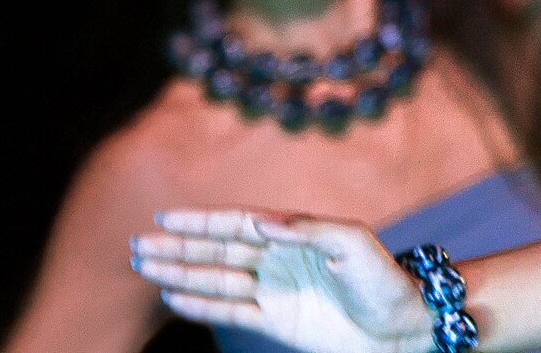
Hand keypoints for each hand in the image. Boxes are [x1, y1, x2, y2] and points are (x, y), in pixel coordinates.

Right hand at [131, 209, 430, 352]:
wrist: (404, 322)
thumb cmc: (384, 277)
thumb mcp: (353, 242)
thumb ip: (307, 229)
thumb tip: (261, 222)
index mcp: (294, 234)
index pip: (237, 225)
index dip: (200, 221)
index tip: (164, 218)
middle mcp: (278, 259)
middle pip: (217, 251)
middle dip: (177, 248)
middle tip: (136, 246)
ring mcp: (275, 290)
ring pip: (216, 279)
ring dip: (180, 273)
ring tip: (144, 268)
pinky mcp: (276, 320)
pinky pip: (230, 310)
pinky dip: (201, 304)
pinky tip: (173, 296)